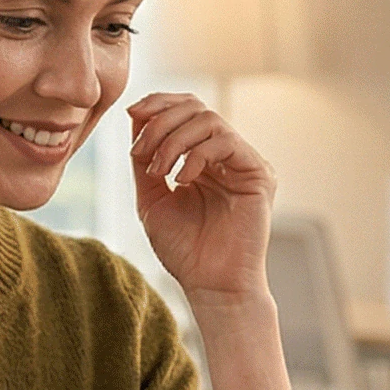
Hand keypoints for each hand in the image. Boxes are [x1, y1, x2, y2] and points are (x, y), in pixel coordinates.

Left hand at [128, 94, 276, 301]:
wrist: (210, 286)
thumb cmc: (184, 251)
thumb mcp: (152, 198)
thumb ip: (145, 160)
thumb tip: (135, 117)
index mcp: (202, 158)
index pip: (184, 111)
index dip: (158, 104)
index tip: (131, 113)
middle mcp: (225, 156)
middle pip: (195, 107)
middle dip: (161, 120)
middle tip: (140, 149)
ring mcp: (242, 163)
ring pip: (209, 120)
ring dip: (173, 139)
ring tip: (159, 170)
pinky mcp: (259, 173)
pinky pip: (226, 142)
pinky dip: (197, 155)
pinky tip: (181, 180)